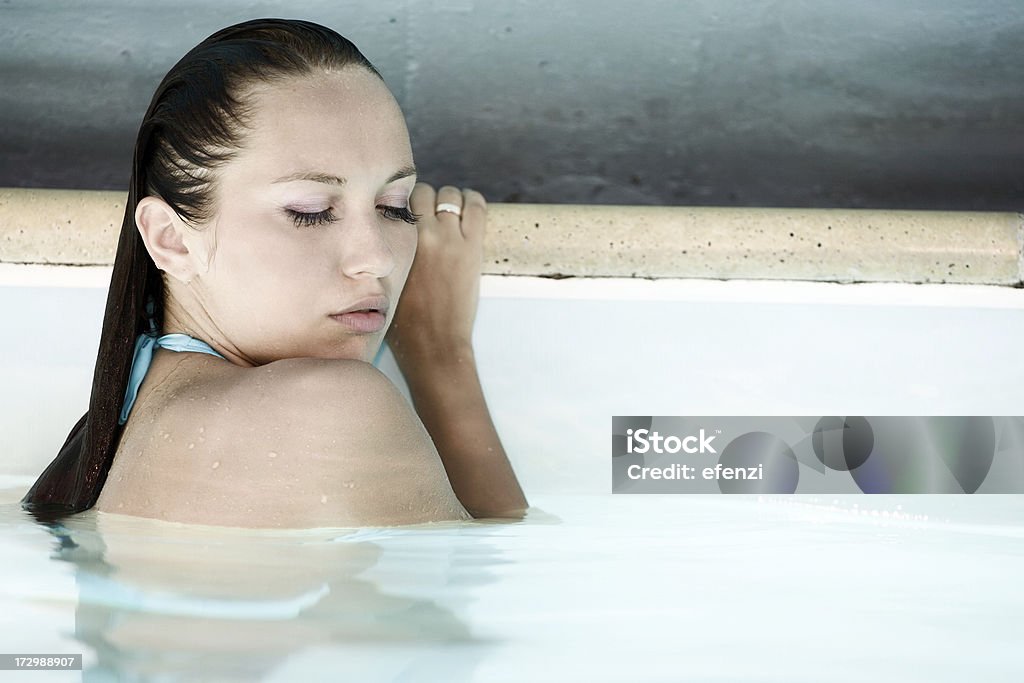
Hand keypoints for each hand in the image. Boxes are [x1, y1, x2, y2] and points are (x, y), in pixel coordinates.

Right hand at [386, 183, 485, 367]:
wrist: (433, 342)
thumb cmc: (404, 319)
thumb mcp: (384, 280)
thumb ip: (387, 254)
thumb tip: (384, 236)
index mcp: (397, 242)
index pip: (399, 202)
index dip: (405, 206)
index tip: (409, 213)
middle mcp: (423, 234)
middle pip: (425, 193)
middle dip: (427, 201)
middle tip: (430, 216)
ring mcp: (450, 239)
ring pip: (451, 196)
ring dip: (450, 201)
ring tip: (450, 214)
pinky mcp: (472, 248)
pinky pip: (477, 208)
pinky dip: (473, 202)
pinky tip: (469, 209)